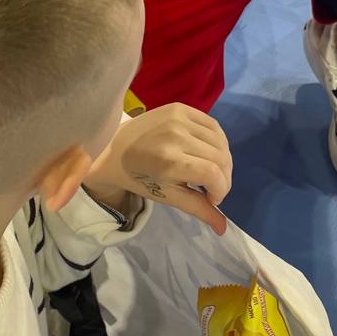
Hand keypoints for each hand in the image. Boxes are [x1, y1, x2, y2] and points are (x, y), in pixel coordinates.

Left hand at [83, 104, 231, 234]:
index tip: (212, 199)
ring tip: (212, 171)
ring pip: (221, 141)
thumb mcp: (167, 196)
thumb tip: (224, 228)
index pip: (213, 174)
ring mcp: (178, 118)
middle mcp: (176, 135)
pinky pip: (212, 124)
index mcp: (169, 161)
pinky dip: (217, 141)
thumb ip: (198, 209)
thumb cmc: (138, 177)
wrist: (113, 148)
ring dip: (224, 160)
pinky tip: (209, 152)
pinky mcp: (180, 107)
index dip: (221, 190)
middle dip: (224, 178)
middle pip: (221, 158)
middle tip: (213, 188)